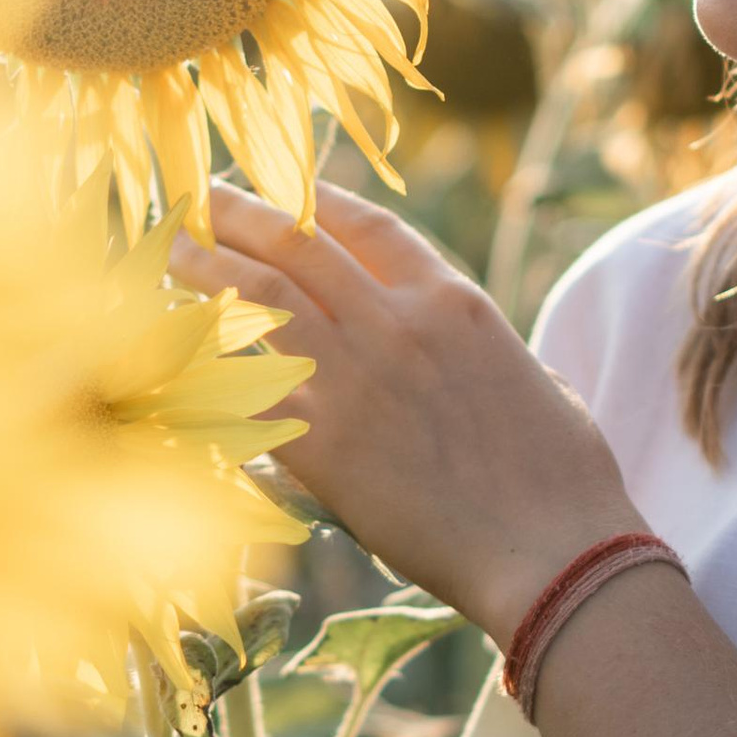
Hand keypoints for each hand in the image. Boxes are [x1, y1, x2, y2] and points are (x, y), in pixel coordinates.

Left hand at [172, 181, 642, 640]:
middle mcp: (397, 322)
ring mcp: (356, 377)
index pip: (365, 224)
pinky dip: (208, 362)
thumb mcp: (534, 381)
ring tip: (172, 253)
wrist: (550, 550)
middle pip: (296, 241)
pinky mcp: (323, 442)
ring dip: (206, 266)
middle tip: (197, 201)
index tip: (277, 187)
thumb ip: (481, 352)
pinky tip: (178, 349)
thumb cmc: (564, 481)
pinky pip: (246, 385)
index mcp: (453, 301)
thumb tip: (467, 355)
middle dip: (238, 213)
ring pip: (260, 294)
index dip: (312, 197)